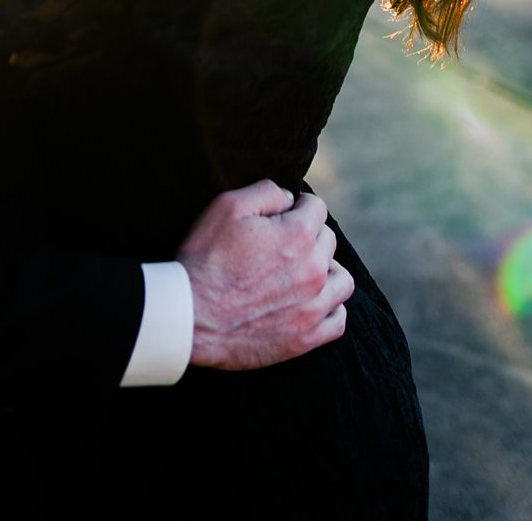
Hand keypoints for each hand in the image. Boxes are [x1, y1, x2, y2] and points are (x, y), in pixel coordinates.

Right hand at [176, 181, 352, 371]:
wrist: (190, 317)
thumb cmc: (206, 258)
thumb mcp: (228, 206)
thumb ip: (267, 191)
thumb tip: (289, 197)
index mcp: (298, 235)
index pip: (317, 207)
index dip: (297, 206)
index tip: (281, 215)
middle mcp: (314, 270)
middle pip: (328, 240)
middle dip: (308, 235)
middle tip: (280, 244)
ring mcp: (312, 307)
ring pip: (341, 280)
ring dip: (326, 270)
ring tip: (302, 271)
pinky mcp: (305, 339)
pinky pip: (338, 320)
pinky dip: (330, 308)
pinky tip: (310, 302)